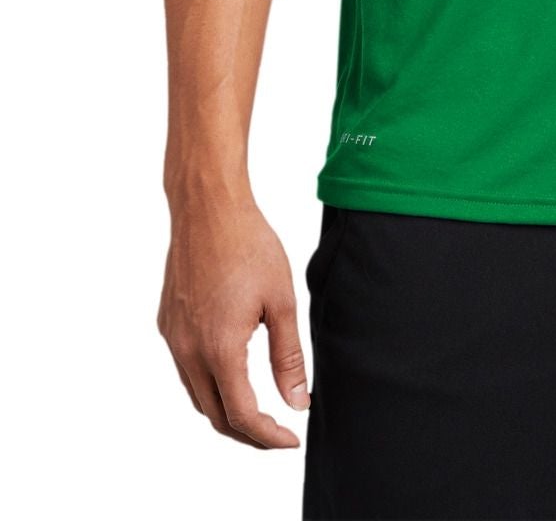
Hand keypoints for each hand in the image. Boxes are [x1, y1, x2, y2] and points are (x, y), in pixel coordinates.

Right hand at [158, 195, 309, 447]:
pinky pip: (185, 368)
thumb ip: (288, 356)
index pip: (242, 415)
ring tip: (258, 409)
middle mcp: (188, 350)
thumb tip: (297, 402)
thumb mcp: (282, 301)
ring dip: (225, 410)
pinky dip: (208, 383)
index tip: (292, 438)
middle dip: (247, 433)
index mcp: (219, 349)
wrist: (208, 208)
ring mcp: (173, 337)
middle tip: (278, 432)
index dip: (268, 436)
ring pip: (197, 395)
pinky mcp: (167, 323)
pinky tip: (230, 371)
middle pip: (215, 415)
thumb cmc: (249, 245)